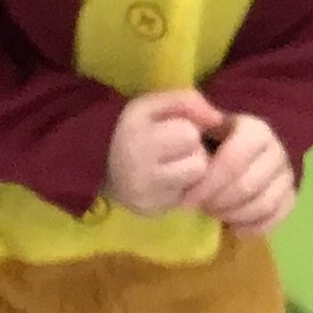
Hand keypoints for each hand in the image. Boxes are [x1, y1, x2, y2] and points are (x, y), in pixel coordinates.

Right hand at [106, 88, 220, 215]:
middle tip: (173, 148)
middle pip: (199, 162)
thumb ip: (187, 102)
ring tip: (173, 163)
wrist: (95, 163)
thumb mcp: (152, 104)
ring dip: (191, 169)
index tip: (169, 129)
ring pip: (197, 181)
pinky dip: (182, 187)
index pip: (190, 134)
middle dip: (192, 151)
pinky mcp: (152, 211)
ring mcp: (147, 197)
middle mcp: (140, 174)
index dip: (185, 128)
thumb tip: (217, 119)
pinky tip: (165, 179)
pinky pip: (187, 198)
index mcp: (138, 140)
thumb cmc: (129, 129)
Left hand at [184, 112, 297, 237]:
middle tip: (200, 206)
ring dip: (234, 215)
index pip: (233, 160)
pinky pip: (276, 218)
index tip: (187, 198)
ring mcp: (287, 175)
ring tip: (214, 213)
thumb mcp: (201, 125)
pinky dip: (253, 227)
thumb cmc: (213, 139)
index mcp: (255, 130)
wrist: (240, 148)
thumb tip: (191, 133)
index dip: (208, 183)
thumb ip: (194, 124)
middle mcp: (277, 151)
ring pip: (264, 204)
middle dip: (218, 202)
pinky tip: (233, 227)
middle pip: (247, 186)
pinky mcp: (291, 196)